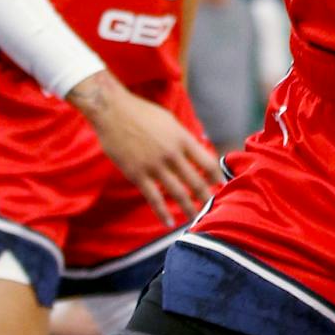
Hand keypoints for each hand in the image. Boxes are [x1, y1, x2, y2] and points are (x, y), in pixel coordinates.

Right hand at [67, 72, 220, 226]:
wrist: (113, 111)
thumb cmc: (142, 113)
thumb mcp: (170, 121)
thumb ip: (182, 138)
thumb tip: (194, 150)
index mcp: (182, 139)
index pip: (207, 162)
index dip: (216, 176)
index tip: (221, 185)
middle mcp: (172, 154)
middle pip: (195, 181)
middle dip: (206, 196)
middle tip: (214, 207)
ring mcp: (154, 166)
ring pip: (177, 193)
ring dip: (188, 208)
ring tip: (196, 218)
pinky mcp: (137, 175)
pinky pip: (153, 198)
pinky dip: (162, 212)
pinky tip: (169, 222)